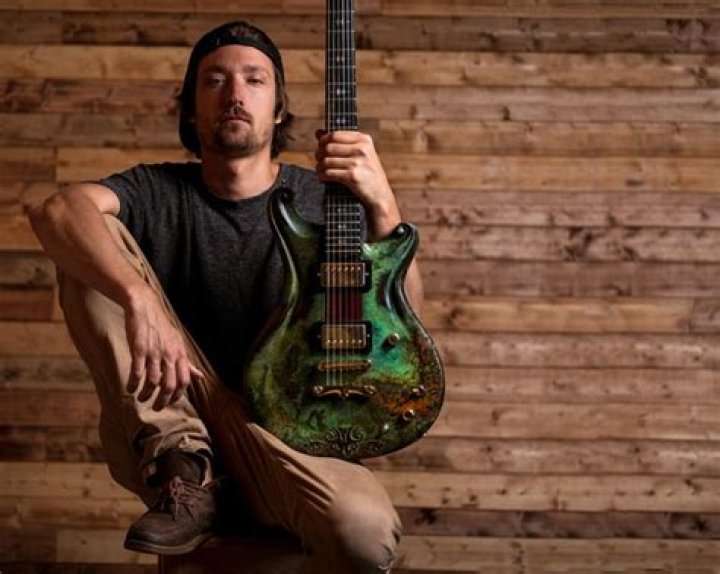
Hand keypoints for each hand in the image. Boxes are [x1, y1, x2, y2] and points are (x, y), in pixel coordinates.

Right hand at [123, 285, 203, 410]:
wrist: (145, 307)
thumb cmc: (162, 327)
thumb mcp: (178, 343)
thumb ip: (187, 362)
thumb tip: (200, 377)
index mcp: (180, 353)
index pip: (185, 380)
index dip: (179, 394)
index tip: (171, 401)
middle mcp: (169, 354)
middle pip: (169, 385)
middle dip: (163, 401)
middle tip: (156, 407)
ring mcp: (154, 352)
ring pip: (152, 382)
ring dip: (146, 395)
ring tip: (141, 399)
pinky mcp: (138, 349)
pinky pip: (137, 372)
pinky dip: (133, 383)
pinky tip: (129, 388)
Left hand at [315, 130, 393, 210]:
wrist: (380, 194)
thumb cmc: (368, 173)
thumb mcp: (361, 154)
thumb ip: (341, 142)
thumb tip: (318, 132)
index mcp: (364, 140)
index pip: (335, 135)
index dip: (323, 140)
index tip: (320, 147)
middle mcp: (362, 149)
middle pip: (329, 147)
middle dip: (319, 154)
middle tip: (318, 160)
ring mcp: (357, 162)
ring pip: (327, 161)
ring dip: (319, 167)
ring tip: (320, 170)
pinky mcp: (352, 176)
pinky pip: (329, 173)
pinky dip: (322, 176)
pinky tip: (323, 178)